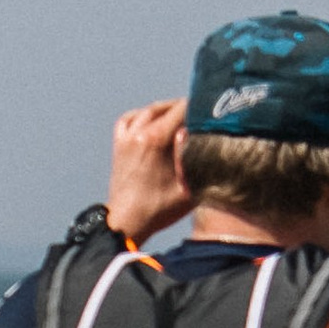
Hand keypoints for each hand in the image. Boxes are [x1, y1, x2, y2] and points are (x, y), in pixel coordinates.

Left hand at [107, 99, 190, 239]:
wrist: (127, 221)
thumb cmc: (159, 209)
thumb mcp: (189, 188)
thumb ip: (196, 159)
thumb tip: (197, 133)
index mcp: (157, 139)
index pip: (181, 108)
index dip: (198, 106)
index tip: (210, 110)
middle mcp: (139, 133)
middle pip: (164, 107)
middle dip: (183, 107)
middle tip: (199, 112)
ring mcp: (126, 138)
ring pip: (147, 111)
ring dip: (164, 109)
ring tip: (179, 114)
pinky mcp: (118, 146)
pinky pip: (128, 120)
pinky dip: (141, 115)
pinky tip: (150, 119)